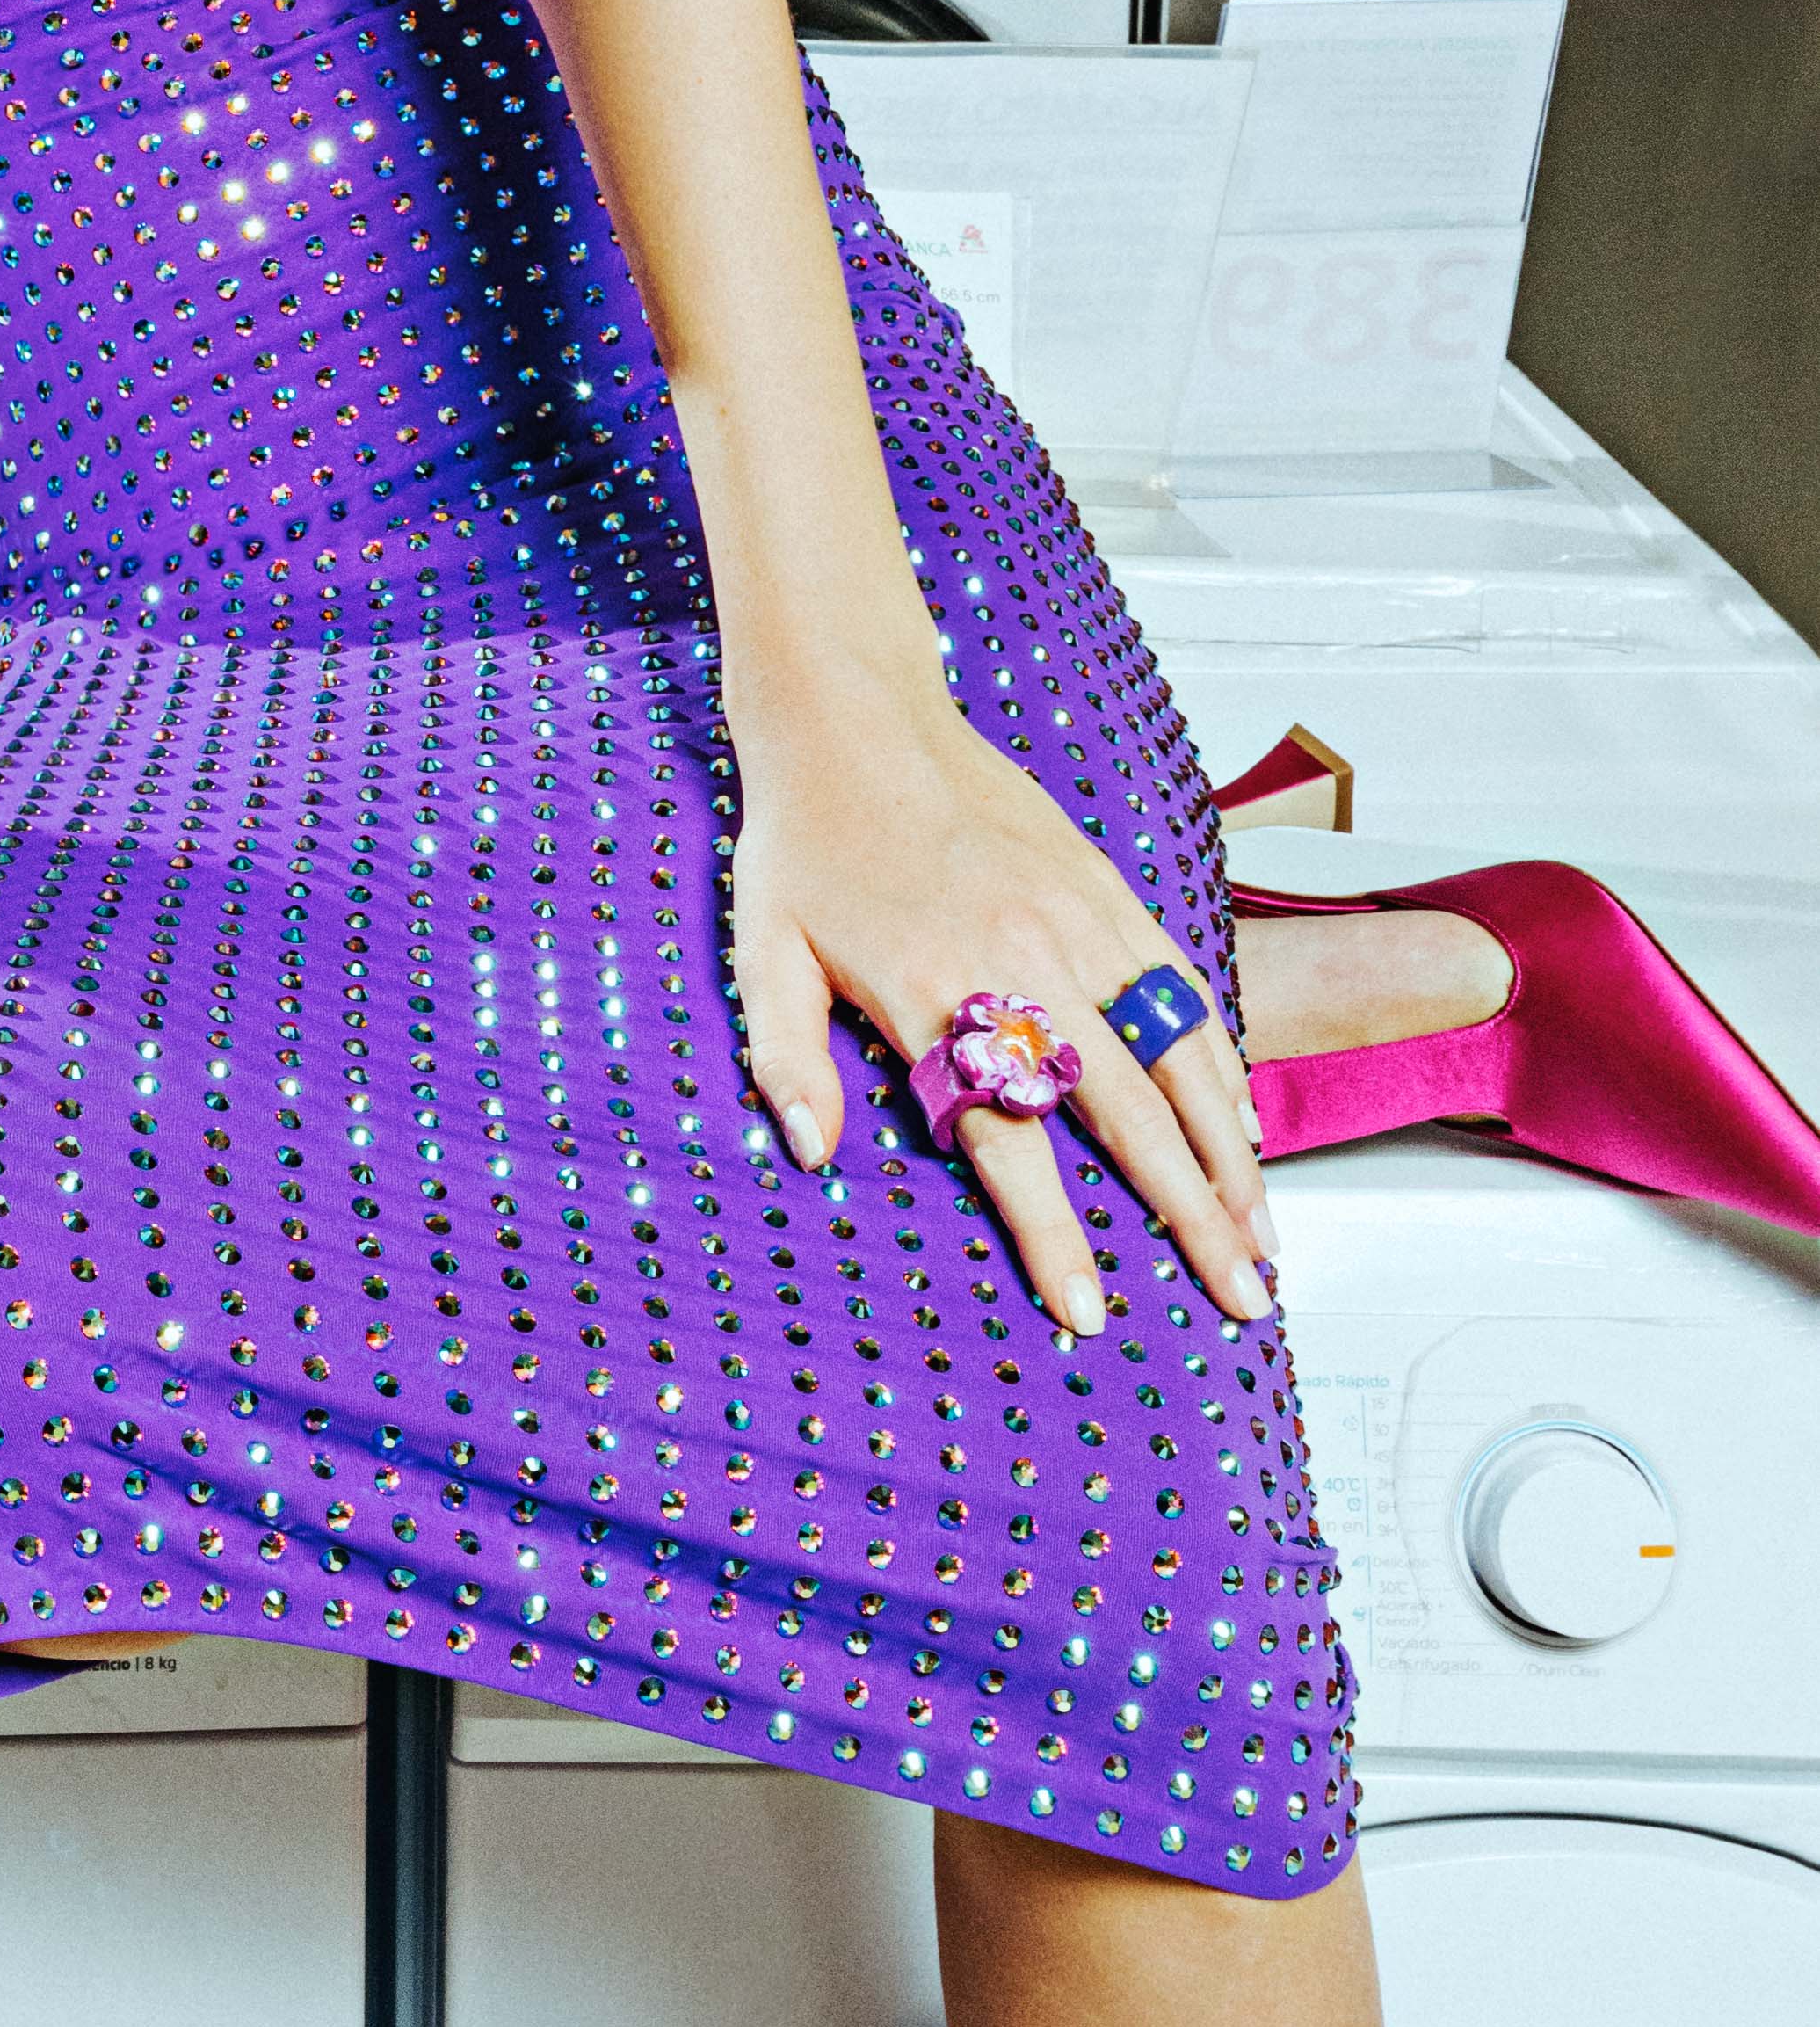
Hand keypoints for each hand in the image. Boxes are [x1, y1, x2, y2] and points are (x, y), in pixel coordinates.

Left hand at [726, 667, 1275, 1340]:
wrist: (855, 713)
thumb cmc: (803, 837)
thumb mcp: (762, 950)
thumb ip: (785, 1057)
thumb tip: (811, 1154)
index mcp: (936, 995)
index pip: (1010, 1143)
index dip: (1054, 1235)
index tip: (1093, 1313)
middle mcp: (1023, 965)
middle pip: (1128, 1116)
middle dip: (1192, 1221)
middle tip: (1240, 1302)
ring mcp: (1079, 925)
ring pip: (1179, 1059)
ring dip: (1231, 1156)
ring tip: (1264, 1239)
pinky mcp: (1108, 890)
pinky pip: (1183, 989)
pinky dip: (1223, 1064)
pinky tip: (1243, 1127)